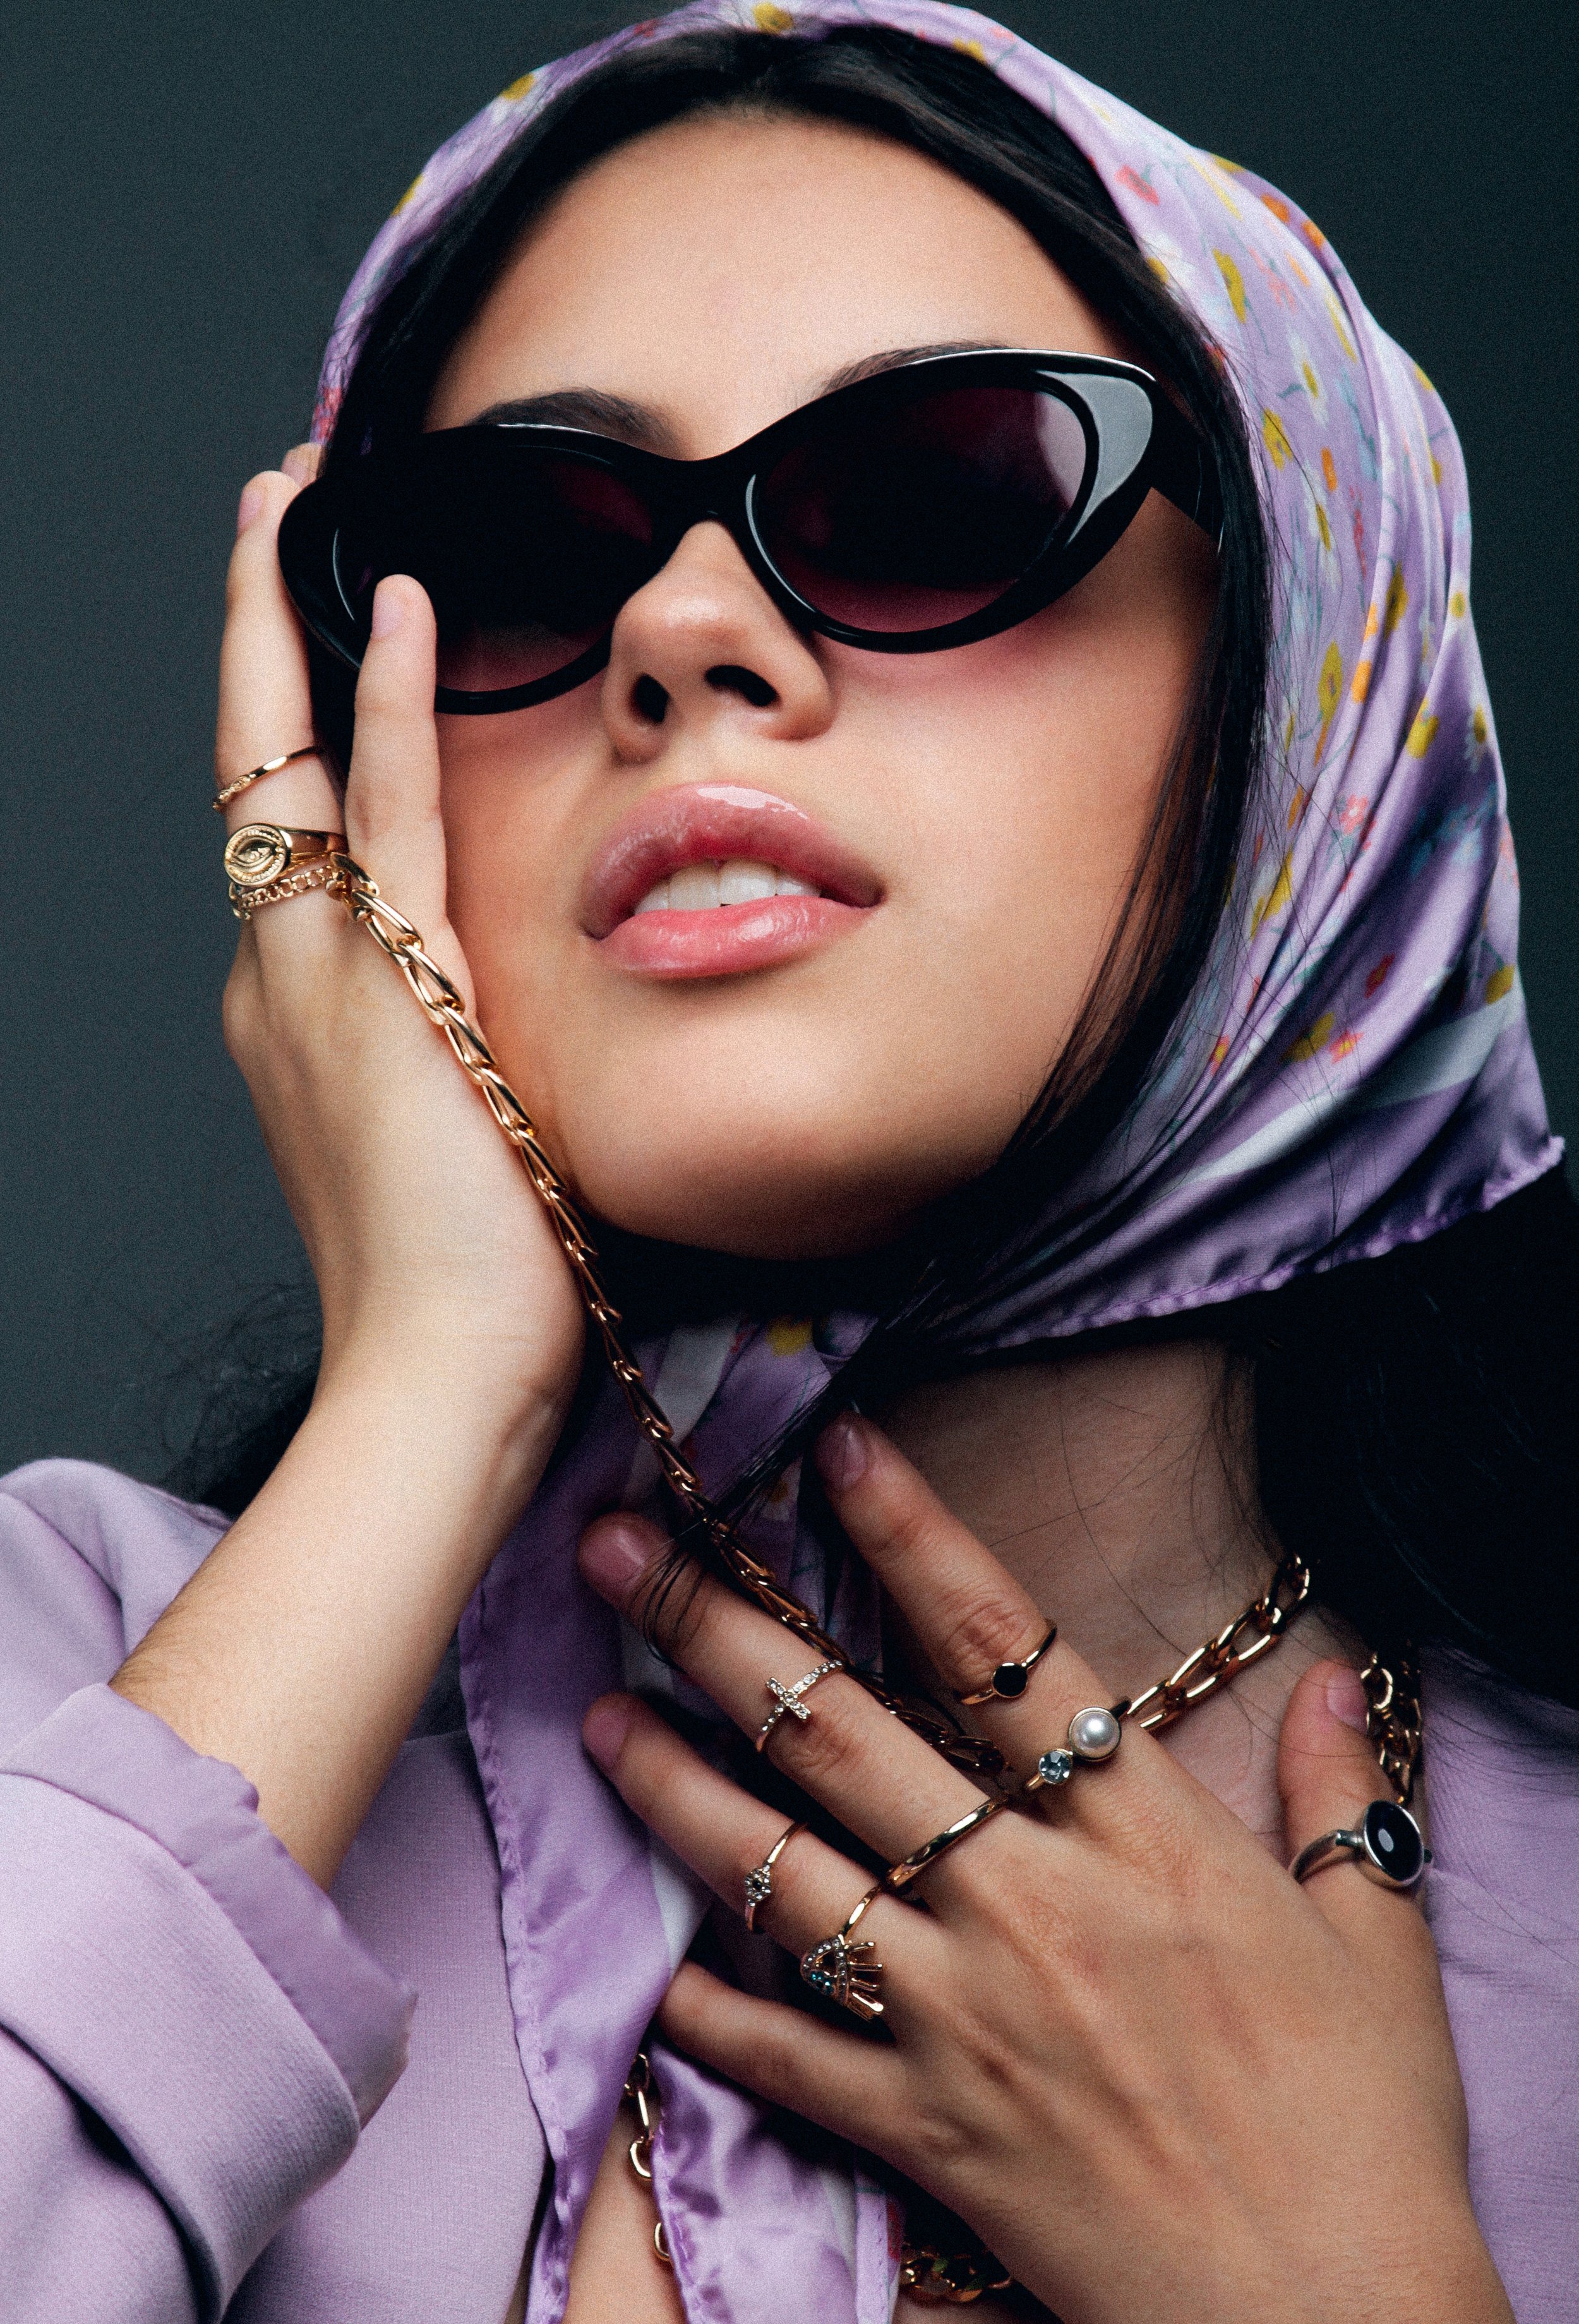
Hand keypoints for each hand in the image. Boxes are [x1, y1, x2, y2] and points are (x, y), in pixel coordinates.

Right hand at [217, 456, 582, 1425]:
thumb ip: (462, 1051)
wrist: (436, 1379)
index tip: (305, 619)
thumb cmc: (468, 1284)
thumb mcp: (457, 1137)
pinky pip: (383, 811)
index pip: (283, 826)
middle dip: (251, 627)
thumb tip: (514, 1022)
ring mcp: (318, 975)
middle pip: (248, 763)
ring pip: (282, 757)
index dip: (282, 712)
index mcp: (300, 1013)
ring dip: (288, 617)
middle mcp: (282, 975)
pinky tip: (402, 602)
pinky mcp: (392, 984)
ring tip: (292, 498)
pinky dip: (386, 701)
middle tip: (265, 509)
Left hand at [576, 1417, 1524, 2323]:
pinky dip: (714, 2014)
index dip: (915, 1536)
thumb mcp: (1374, 1944)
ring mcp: (964, 2017)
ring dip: (676, 1792)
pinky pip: (791, 2060)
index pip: (1007, 1648)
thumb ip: (1339, 1800)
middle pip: (846, 1732)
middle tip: (619, 1547)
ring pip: (787, 1874)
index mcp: (1142, 1836)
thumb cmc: (1364, 2130)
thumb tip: (1326, 1680)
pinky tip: (651, 1969)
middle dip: (719, 1626)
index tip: (835, 1450)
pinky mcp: (927, 2131)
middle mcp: (1030, 1903)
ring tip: (594, 1716)